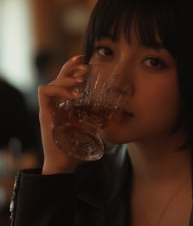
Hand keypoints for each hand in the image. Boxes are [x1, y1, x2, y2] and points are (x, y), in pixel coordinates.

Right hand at [38, 55, 87, 173]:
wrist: (63, 163)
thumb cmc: (75, 146)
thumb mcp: (90, 126)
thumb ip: (95, 116)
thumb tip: (115, 110)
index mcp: (64, 104)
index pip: (66, 80)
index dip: (74, 68)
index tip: (86, 62)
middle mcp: (55, 104)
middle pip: (58, 77)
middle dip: (71, 67)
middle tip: (84, 65)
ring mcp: (48, 108)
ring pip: (51, 82)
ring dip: (66, 78)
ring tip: (80, 81)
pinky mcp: (44, 113)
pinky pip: (45, 92)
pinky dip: (59, 90)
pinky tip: (72, 95)